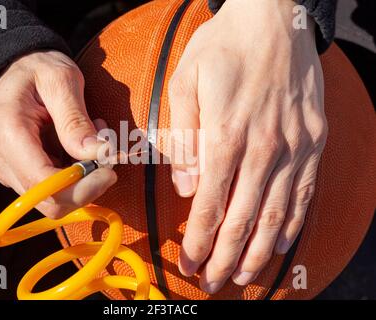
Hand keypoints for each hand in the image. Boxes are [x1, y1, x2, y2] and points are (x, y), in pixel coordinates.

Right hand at [0, 51, 116, 218]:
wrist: (16, 68)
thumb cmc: (38, 69)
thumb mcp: (62, 81)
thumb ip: (77, 121)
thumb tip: (99, 155)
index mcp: (7, 132)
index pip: (43, 183)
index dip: (81, 187)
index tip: (109, 171)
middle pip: (48, 200)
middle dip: (86, 185)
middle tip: (106, 154)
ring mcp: (4, 168)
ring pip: (53, 198)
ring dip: (82, 176)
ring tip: (92, 139)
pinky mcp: (14, 173)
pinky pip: (50, 189)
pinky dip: (73, 174)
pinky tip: (78, 146)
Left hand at [169, 0, 327, 292]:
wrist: (273, 18)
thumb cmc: (224, 48)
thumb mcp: (186, 84)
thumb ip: (184, 138)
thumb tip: (186, 185)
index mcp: (225, 135)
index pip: (209, 204)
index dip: (199, 240)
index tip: (190, 263)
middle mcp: (263, 148)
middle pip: (242, 218)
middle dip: (225, 257)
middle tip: (213, 282)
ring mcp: (293, 146)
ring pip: (276, 214)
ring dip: (258, 251)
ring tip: (244, 276)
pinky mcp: (313, 140)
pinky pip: (303, 191)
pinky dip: (292, 223)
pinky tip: (280, 244)